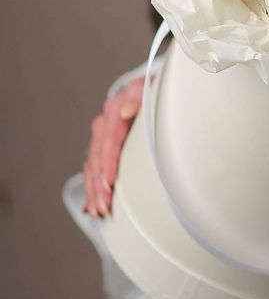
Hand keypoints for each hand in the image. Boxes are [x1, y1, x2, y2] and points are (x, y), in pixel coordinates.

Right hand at [82, 76, 143, 216]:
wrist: (143, 88)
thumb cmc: (148, 91)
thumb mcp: (144, 89)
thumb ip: (137, 98)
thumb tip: (126, 111)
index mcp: (113, 113)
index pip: (109, 142)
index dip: (108, 163)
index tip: (109, 182)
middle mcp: (103, 127)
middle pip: (97, 159)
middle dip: (98, 185)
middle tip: (103, 206)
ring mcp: (101, 138)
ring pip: (92, 168)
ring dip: (93, 190)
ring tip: (97, 210)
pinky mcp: (103, 147)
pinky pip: (93, 169)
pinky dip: (92, 188)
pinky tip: (90, 205)